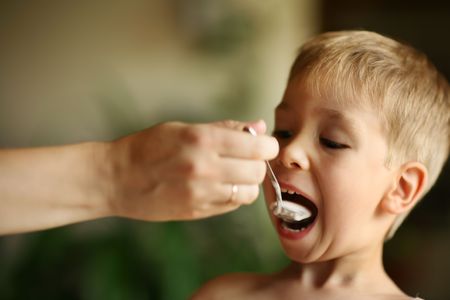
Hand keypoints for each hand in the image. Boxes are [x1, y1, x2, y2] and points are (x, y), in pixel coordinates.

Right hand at [106, 120, 278, 220]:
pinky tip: (220, 186)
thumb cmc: (148, 147)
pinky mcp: (197, 211)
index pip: (258, 147)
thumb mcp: (184, 128)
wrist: (116, 179)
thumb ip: (225, 128)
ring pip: (249, 193)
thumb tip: (259, 127)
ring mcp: (201, 193)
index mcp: (202, 139)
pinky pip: (232, 205)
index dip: (268, 146)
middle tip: (247, 159)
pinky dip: (233, 196)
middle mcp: (205, 167)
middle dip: (259, 164)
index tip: (264, 145)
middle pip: (258, 171)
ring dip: (247, 183)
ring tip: (233, 174)